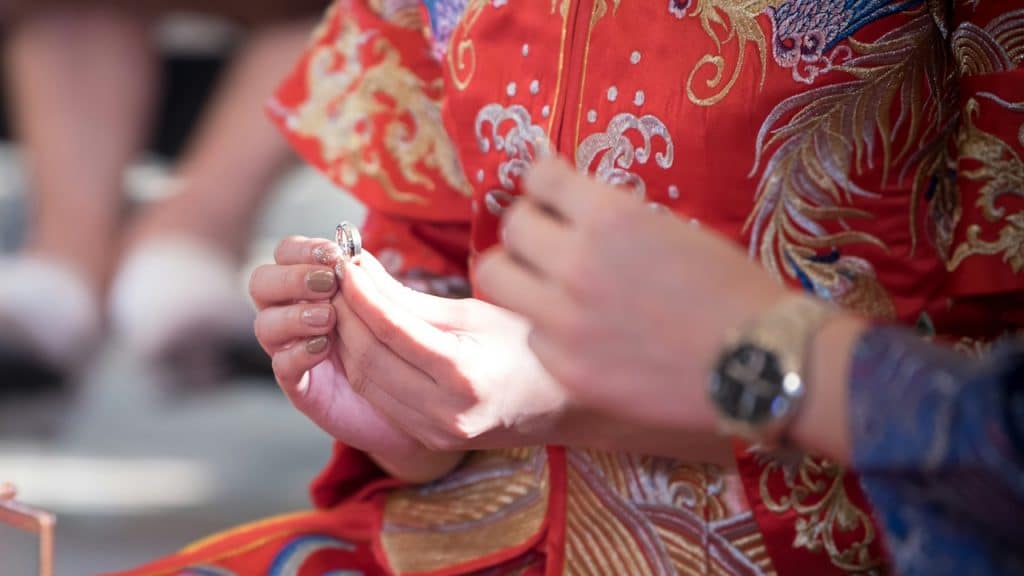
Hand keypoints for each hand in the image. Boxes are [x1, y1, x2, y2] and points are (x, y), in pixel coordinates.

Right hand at [249, 236, 423, 459]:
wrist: (417, 403)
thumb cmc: (405, 348)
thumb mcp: (396, 311)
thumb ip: (375, 285)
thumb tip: (358, 256)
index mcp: (314, 287)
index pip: (286, 254)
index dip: (302, 250)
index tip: (333, 255)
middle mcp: (295, 314)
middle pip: (262, 283)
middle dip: (291, 278)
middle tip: (326, 284)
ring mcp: (293, 350)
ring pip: (265, 324)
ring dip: (293, 315)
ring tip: (328, 317)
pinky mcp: (301, 386)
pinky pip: (281, 365)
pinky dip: (298, 352)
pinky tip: (324, 347)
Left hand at [334, 252, 568, 450]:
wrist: (559, 405)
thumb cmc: (525, 347)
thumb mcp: (476, 313)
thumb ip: (413, 298)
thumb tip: (361, 267)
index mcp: (465, 374)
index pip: (392, 330)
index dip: (360, 294)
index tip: (345, 265)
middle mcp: (446, 411)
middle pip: (369, 359)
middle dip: (346, 315)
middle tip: (336, 281)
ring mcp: (435, 432)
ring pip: (366, 382)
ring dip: (346, 341)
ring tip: (344, 304)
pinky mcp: (428, 440)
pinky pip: (380, 398)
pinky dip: (363, 365)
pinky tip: (361, 337)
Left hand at [475, 158, 788, 434]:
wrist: (760, 363)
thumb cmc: (732, 289)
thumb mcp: (672, 229)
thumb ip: (613, 219)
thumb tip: (573, 211)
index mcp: (608, 216)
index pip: (540, 177)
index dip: (544, 182)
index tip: (549, 191)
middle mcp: (576, 264)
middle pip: (511, 228)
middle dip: (527, 227)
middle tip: (543, 239)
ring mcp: (566, 321)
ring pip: (497, 281)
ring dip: (518, 275)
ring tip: (539, 283)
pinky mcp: (567, 369)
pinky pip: (532, 335)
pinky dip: (548, 329)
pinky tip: (578, 333)